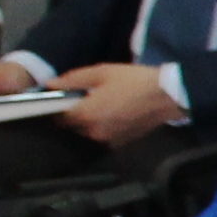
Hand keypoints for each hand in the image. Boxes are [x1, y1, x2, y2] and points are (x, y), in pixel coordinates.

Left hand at [53, 63, 182, 144]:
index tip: (65, 98)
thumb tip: (50, 85)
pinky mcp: (119, 144)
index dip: (58, 107)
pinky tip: (116, 115)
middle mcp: (91, 132)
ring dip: (89, 122)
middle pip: (72, 126)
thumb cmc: (133, 80)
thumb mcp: (102, 72)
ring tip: (104, 107)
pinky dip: (103, 128)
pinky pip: (102, 136)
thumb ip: (73, 80)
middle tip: (88, 99)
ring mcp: (106, 140)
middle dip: (75, 115)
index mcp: (84, 114)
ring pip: (87, 132)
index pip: (58, 117)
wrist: (166, 96)